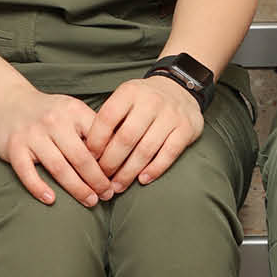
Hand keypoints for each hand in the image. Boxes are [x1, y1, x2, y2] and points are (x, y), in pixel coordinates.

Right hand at [0, 91, 121, 205]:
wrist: (10, 103)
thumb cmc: (52, 113)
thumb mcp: (76, 112)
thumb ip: (96, 129)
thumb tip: (125, 153)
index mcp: (74, 112)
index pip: (99, 140)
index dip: (112, 161)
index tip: (121, 177)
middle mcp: (53, 122)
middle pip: (81, 157)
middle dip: (98, 180)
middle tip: (108, 195)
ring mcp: (32, 135)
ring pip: (58, 167)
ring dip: (76, 188)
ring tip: (90, 201)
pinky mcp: (13, 147)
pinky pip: (26, 171)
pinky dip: (38, 187)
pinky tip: (51, 200)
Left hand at [89, 72, 204, 188]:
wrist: (180, 90)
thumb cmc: (143, 102)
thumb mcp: (125, 100)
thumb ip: (110, 121)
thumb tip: (90, 153)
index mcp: (130, 93)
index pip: (107, 119)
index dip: (96, 142)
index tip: (89, 159)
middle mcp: (151, 102)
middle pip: (126, 138)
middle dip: (111, 162)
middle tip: (102, 179)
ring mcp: (171, 115)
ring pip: (146, 149)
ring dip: (129, 172)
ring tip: (118, 186)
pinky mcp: (187, 129)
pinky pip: (169, 153)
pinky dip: (155, 169)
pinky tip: (143, 180)